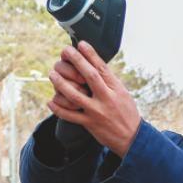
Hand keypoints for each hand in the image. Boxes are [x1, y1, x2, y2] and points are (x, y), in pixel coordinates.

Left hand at [47, 41, 141, 156]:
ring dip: (61, 83)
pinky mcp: (90, 124)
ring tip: (52, 74)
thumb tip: (95, 64)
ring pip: (75, 95)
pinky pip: (70, 116)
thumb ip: (109, 81)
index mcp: (116, 89)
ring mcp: (97, 112)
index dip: (91, 55)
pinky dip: (58, 108)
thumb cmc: (126, 112)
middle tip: (66, 51)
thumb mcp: (122, 93)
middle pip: (90, 76)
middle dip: (77, 61)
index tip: (81, 43)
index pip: (103, 68)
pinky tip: (50, 101)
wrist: (132, 138)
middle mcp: (107, 99)